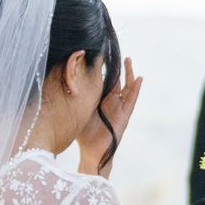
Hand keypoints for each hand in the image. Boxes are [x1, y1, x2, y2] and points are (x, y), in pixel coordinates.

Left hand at [78, 57, 142, 174]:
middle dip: (118, 67)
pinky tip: (139, 78)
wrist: (90, 152)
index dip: (106, 68)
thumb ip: (76, 98)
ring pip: (127, 87)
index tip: (104, 54)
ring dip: (129, 74)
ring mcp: (119, 108)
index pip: (105, 80)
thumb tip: (64, 81)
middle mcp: (111, 103)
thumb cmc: (82, 134)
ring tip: (128, 60)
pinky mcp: (125, 116)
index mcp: (100, 101)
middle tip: (118, 52)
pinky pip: (132, 101)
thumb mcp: (77, 110)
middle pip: (118, 81)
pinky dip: (136, 89)